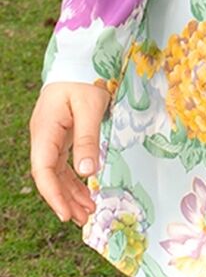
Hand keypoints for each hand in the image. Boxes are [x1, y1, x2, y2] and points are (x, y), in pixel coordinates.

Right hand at [29, 81, 110, 227]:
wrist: (81, 56)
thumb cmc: (86, 77)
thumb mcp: (91, 107)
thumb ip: (87, 139)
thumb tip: (86, 172)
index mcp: (45, 129)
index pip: (43, 170)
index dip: (53, 195)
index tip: (65, 214)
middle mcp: (44, 136)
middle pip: (48, 176)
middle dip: (64, 199)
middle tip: (83, 220)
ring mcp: (51, 136)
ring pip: (56, 172)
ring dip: (71, 192)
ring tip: (88, 212)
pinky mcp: (61, 134)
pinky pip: (64, 162)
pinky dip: (74, 178)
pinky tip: (86, 191)